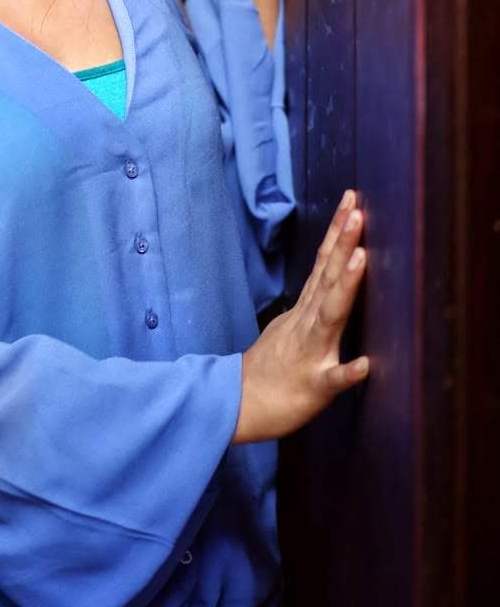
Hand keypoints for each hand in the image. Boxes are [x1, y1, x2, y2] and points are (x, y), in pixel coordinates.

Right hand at [232, 189, 369, 443]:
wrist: (239, 406)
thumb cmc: (271, 370)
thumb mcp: (292, 328)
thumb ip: (314, 305)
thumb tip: (331, 279)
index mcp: (305, 311)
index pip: (324, 264)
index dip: (338, 232)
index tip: (351, 200)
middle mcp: (307, 324)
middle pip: (328, 277)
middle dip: (343, 242)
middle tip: (357, 209)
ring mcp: (310, 352)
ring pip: (330, 313)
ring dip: (346, 284)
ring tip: (362, 256)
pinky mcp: (314, 387)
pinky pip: (333, 379)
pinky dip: (349, 371)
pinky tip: (366, 365)